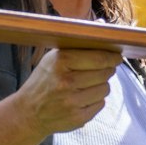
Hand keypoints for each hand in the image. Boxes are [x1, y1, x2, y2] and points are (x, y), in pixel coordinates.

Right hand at [9, 46, 123, 136]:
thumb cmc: (43, 82)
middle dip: (108, 70)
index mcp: (61, 62)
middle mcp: (66, 82)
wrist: (28, 113)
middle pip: (105, 73)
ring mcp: (72, 102)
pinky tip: (83, 98)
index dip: (112, 57)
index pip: (98, 58)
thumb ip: (78, 43)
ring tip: (89, 84)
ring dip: (101, 85)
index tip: (117, 56)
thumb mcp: (53, 58)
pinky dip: (96, 100)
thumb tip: (102, 26)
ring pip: (105, 89)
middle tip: (105, 68)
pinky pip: (100, 104)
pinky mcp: (78, 118)